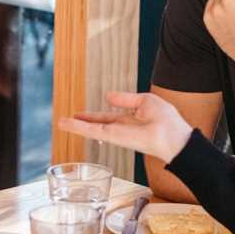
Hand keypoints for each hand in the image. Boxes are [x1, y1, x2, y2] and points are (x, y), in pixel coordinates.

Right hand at [58, 91, 192, 162]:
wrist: (174, 137)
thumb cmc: (167, 120)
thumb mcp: (144, 102)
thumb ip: (125, 99)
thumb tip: (107, 96)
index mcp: (129, 121)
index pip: (106, 118)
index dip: (93, 116)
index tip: (80, 114)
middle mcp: (120, 129)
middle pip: (96, 126)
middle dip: (81, 123)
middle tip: (65, 122)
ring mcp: (115, 135)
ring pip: (90, 130)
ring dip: (75, 126)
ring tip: (60, 123)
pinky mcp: (113, 137)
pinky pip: (93, 131)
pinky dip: (79, 127)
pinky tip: (67, 124)